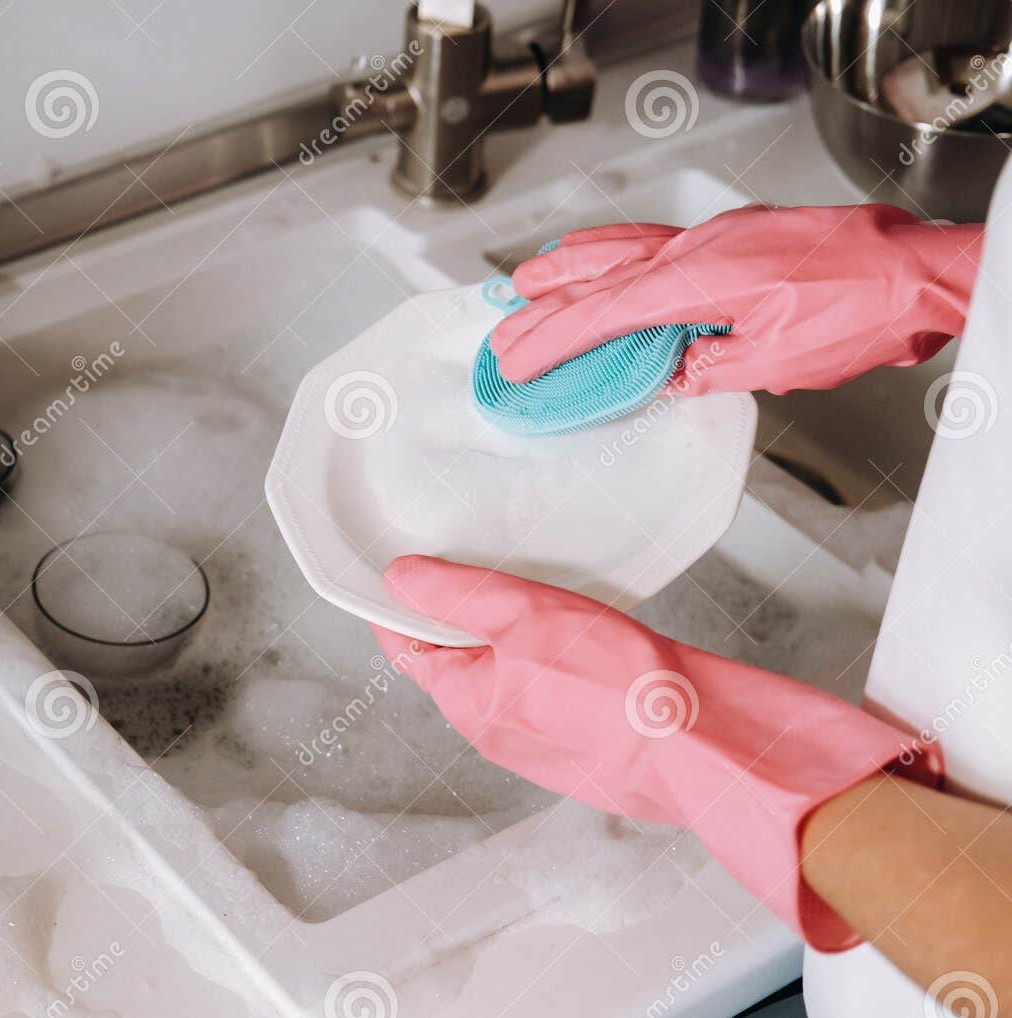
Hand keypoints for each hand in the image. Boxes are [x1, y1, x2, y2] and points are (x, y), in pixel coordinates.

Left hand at [373, 555, 938, 949]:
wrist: (706, 747)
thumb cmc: (616, 687)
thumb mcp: (521, 615)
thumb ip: (454, 595)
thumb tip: (398, 579)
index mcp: (467, 706)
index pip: (406, 651)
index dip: (398, 606)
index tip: (398, 571)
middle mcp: (499, 734)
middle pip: (459, 663)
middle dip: (463, 618)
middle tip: (479, 566)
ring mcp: (547, 745)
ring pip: (515, 678)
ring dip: (520, 639)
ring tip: (543, 595)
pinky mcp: (593, 745)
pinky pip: (562, 696)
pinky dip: (565, 662)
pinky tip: (593, 638)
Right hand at [488, 204, 981, 395]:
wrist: (920, 272)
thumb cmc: (861, 310)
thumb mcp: (773, 363)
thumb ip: (707, 368)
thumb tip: (667, 375)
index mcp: (699, 279)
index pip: (604, 313)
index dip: (553, 339)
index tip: (517, 360)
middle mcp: (698, 248)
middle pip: (601, 277)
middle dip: (545, 306)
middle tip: (504, 330)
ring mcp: (717, 236)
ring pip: (625, 247)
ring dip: (573, 267)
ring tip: (532, 280)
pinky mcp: (737, 236)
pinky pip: (659, 241)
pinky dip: (621, 251)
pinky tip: (612, 260)